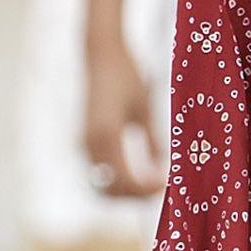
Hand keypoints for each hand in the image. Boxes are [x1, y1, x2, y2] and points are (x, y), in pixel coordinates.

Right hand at [85, 39, 165, 197]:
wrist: (101, 54)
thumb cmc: (127, 75)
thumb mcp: (145, 109)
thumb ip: (154, 143)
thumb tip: (163, 171)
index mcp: (107, 135)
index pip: (125, 180)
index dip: (146, 189)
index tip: (166, 184)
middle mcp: (89, 144)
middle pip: (110, 190)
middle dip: (135, 196)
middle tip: (160, 189)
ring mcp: (83, 144)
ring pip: (101, 185)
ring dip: (125, 191)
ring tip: (151, 183)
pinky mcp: (84, 141)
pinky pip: (98, 173)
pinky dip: (116, 180)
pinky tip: (139, 174)